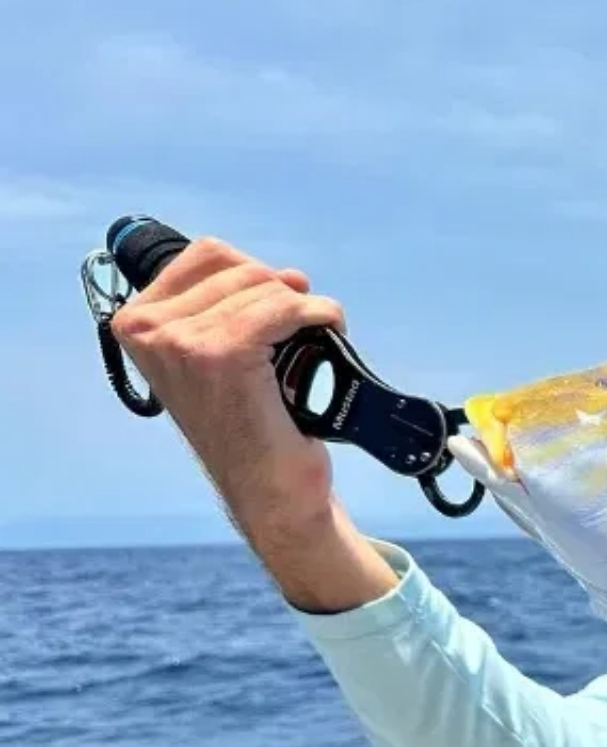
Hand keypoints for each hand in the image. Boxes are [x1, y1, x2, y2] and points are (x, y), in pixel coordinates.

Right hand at [109, 237, 342, 539]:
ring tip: (314, 342)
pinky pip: (285, 307)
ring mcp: (181, 342)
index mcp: (136, 324)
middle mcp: (148, 330)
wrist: (269, 491)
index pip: (208, 255)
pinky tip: (329, 332)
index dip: (255, 273)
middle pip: (240, 268)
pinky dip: (318, 314)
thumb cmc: (249, 427)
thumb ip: (230, 308)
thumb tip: (286, 275)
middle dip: (281, 294)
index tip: (276, 307)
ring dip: (305, 308)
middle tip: (301, 333)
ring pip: (265, 287)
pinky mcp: (222, 356)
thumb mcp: (216, 357)